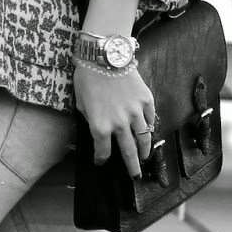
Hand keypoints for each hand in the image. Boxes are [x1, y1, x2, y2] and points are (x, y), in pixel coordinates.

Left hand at [74, 59, 155, 178]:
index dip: (101, 159)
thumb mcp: (81, 102)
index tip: (101, 162)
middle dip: (132, 167)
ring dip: (145, 151)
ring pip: (144, 138)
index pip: (103, 152)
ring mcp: (136, 112)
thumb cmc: (87, 77)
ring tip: (145, 158)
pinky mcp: (146, 100)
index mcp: (100, 127)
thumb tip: (98, 126)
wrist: (104, 55)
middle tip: (135, 176)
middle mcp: (120, 124)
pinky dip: (150, 127)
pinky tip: (150, 132)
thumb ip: (90, 118)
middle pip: (128, 153)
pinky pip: (150, 118)